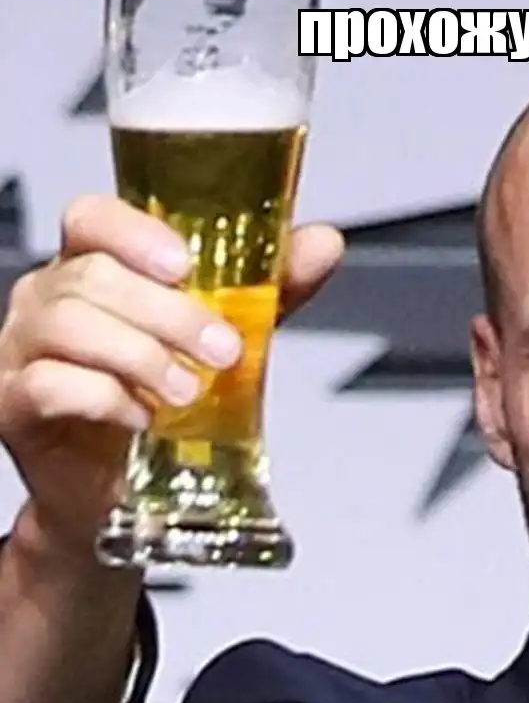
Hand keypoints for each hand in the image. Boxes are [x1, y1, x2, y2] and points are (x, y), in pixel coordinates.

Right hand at [0, 194, 343, 560]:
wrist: (126, 483)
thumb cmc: (167, 393)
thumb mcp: (228, 331)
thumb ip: (270, 288)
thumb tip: (324, 242)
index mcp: (96, 265)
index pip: (93, 218)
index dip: (135, 233)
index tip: (184, 264)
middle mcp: (49, 296)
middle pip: (93, 275)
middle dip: (170, 313)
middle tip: (223, 350)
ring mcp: (22, 347)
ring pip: (69, 323)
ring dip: (142, 355)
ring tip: (188, 389)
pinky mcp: (15, 402)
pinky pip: (49, 383)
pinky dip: (106, 397)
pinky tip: (143, 417)